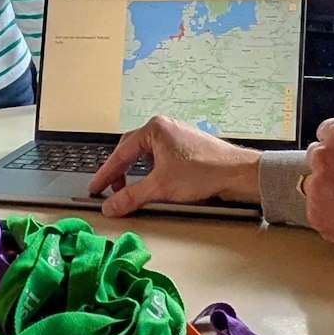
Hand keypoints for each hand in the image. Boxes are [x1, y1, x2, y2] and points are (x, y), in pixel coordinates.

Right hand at [88, 115, 261, 216]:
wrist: (238, 174)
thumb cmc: (205, 171)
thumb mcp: (161, 187)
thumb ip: (131, 197)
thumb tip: (111, 206)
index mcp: (155, 129)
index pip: (120, 153)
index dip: (105, 174)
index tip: (95, 189)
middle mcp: (165, 128)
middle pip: (131, 151)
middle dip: (120, 173)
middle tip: (111, 192)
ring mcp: (176, 137)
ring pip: (146, 155)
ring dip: (136, 173)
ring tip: (132, 191)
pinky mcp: (186, 149)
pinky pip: (160, 159)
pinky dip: (151, 172)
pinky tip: (154, 185)